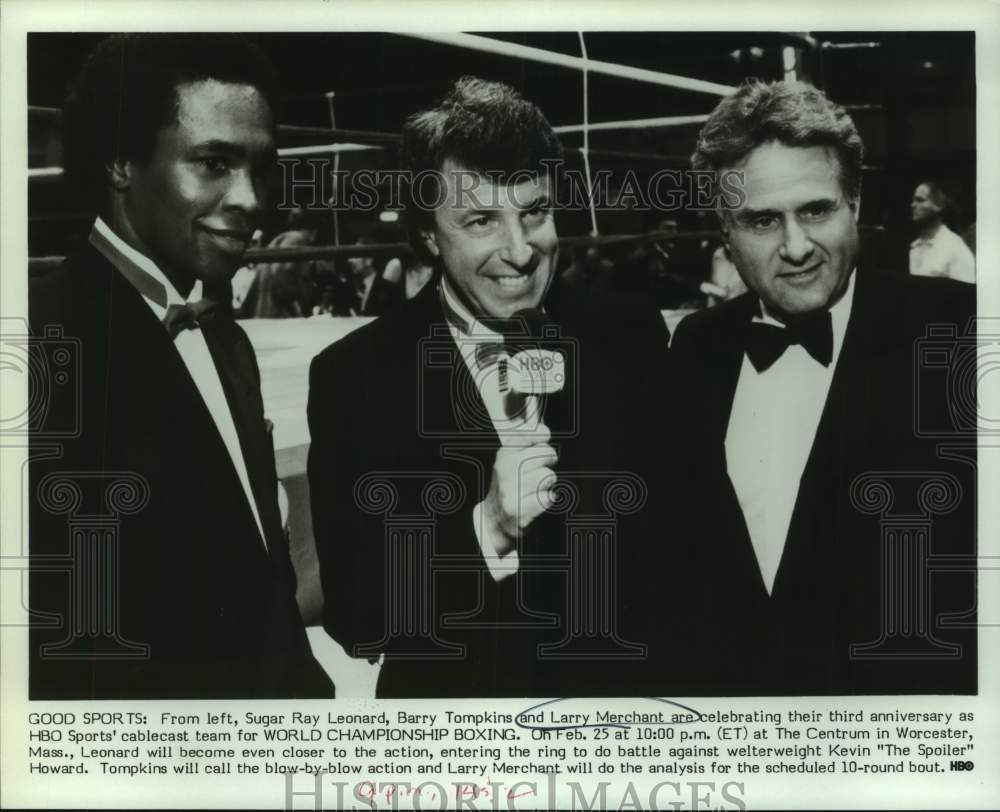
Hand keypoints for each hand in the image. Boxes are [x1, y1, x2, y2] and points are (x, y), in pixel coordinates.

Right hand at [479, 424, 557, 554]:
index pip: (529, 432)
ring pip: (548, 476)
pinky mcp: (517, 509)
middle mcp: (505, 469)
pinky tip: (536, 501)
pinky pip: (548, 497)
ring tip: (536, 488)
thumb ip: (524, 439)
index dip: (542, 435)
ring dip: (547, 484)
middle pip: (545, 453)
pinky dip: (546, 499)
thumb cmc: (509, 485)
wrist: (494, 518)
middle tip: (541, 469)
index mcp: (504, 453)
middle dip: (548, 462)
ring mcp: (510, 489)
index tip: (544, 441)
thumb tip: (536, 426)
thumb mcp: (510, 458)